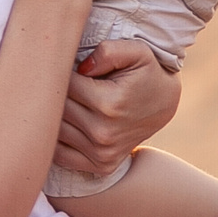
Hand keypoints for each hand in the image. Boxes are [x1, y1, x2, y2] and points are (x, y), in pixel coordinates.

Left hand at [53, 38, 181, 175]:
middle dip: (55, 92)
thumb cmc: (145, 73)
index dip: (60, 71)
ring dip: (53, 115)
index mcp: (109, 104)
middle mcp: (103, 133)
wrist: (164, 104)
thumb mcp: (137, 51)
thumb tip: (81, 68)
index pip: (62, 85)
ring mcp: (102, 153)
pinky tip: (66, 123)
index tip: (69, 66)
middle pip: (55, 109)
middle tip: (62, 82)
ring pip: (53, 130)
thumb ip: (108, 51)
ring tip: (68, 100)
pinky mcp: (100, 165)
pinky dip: (56, 140)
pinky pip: (59, 155)